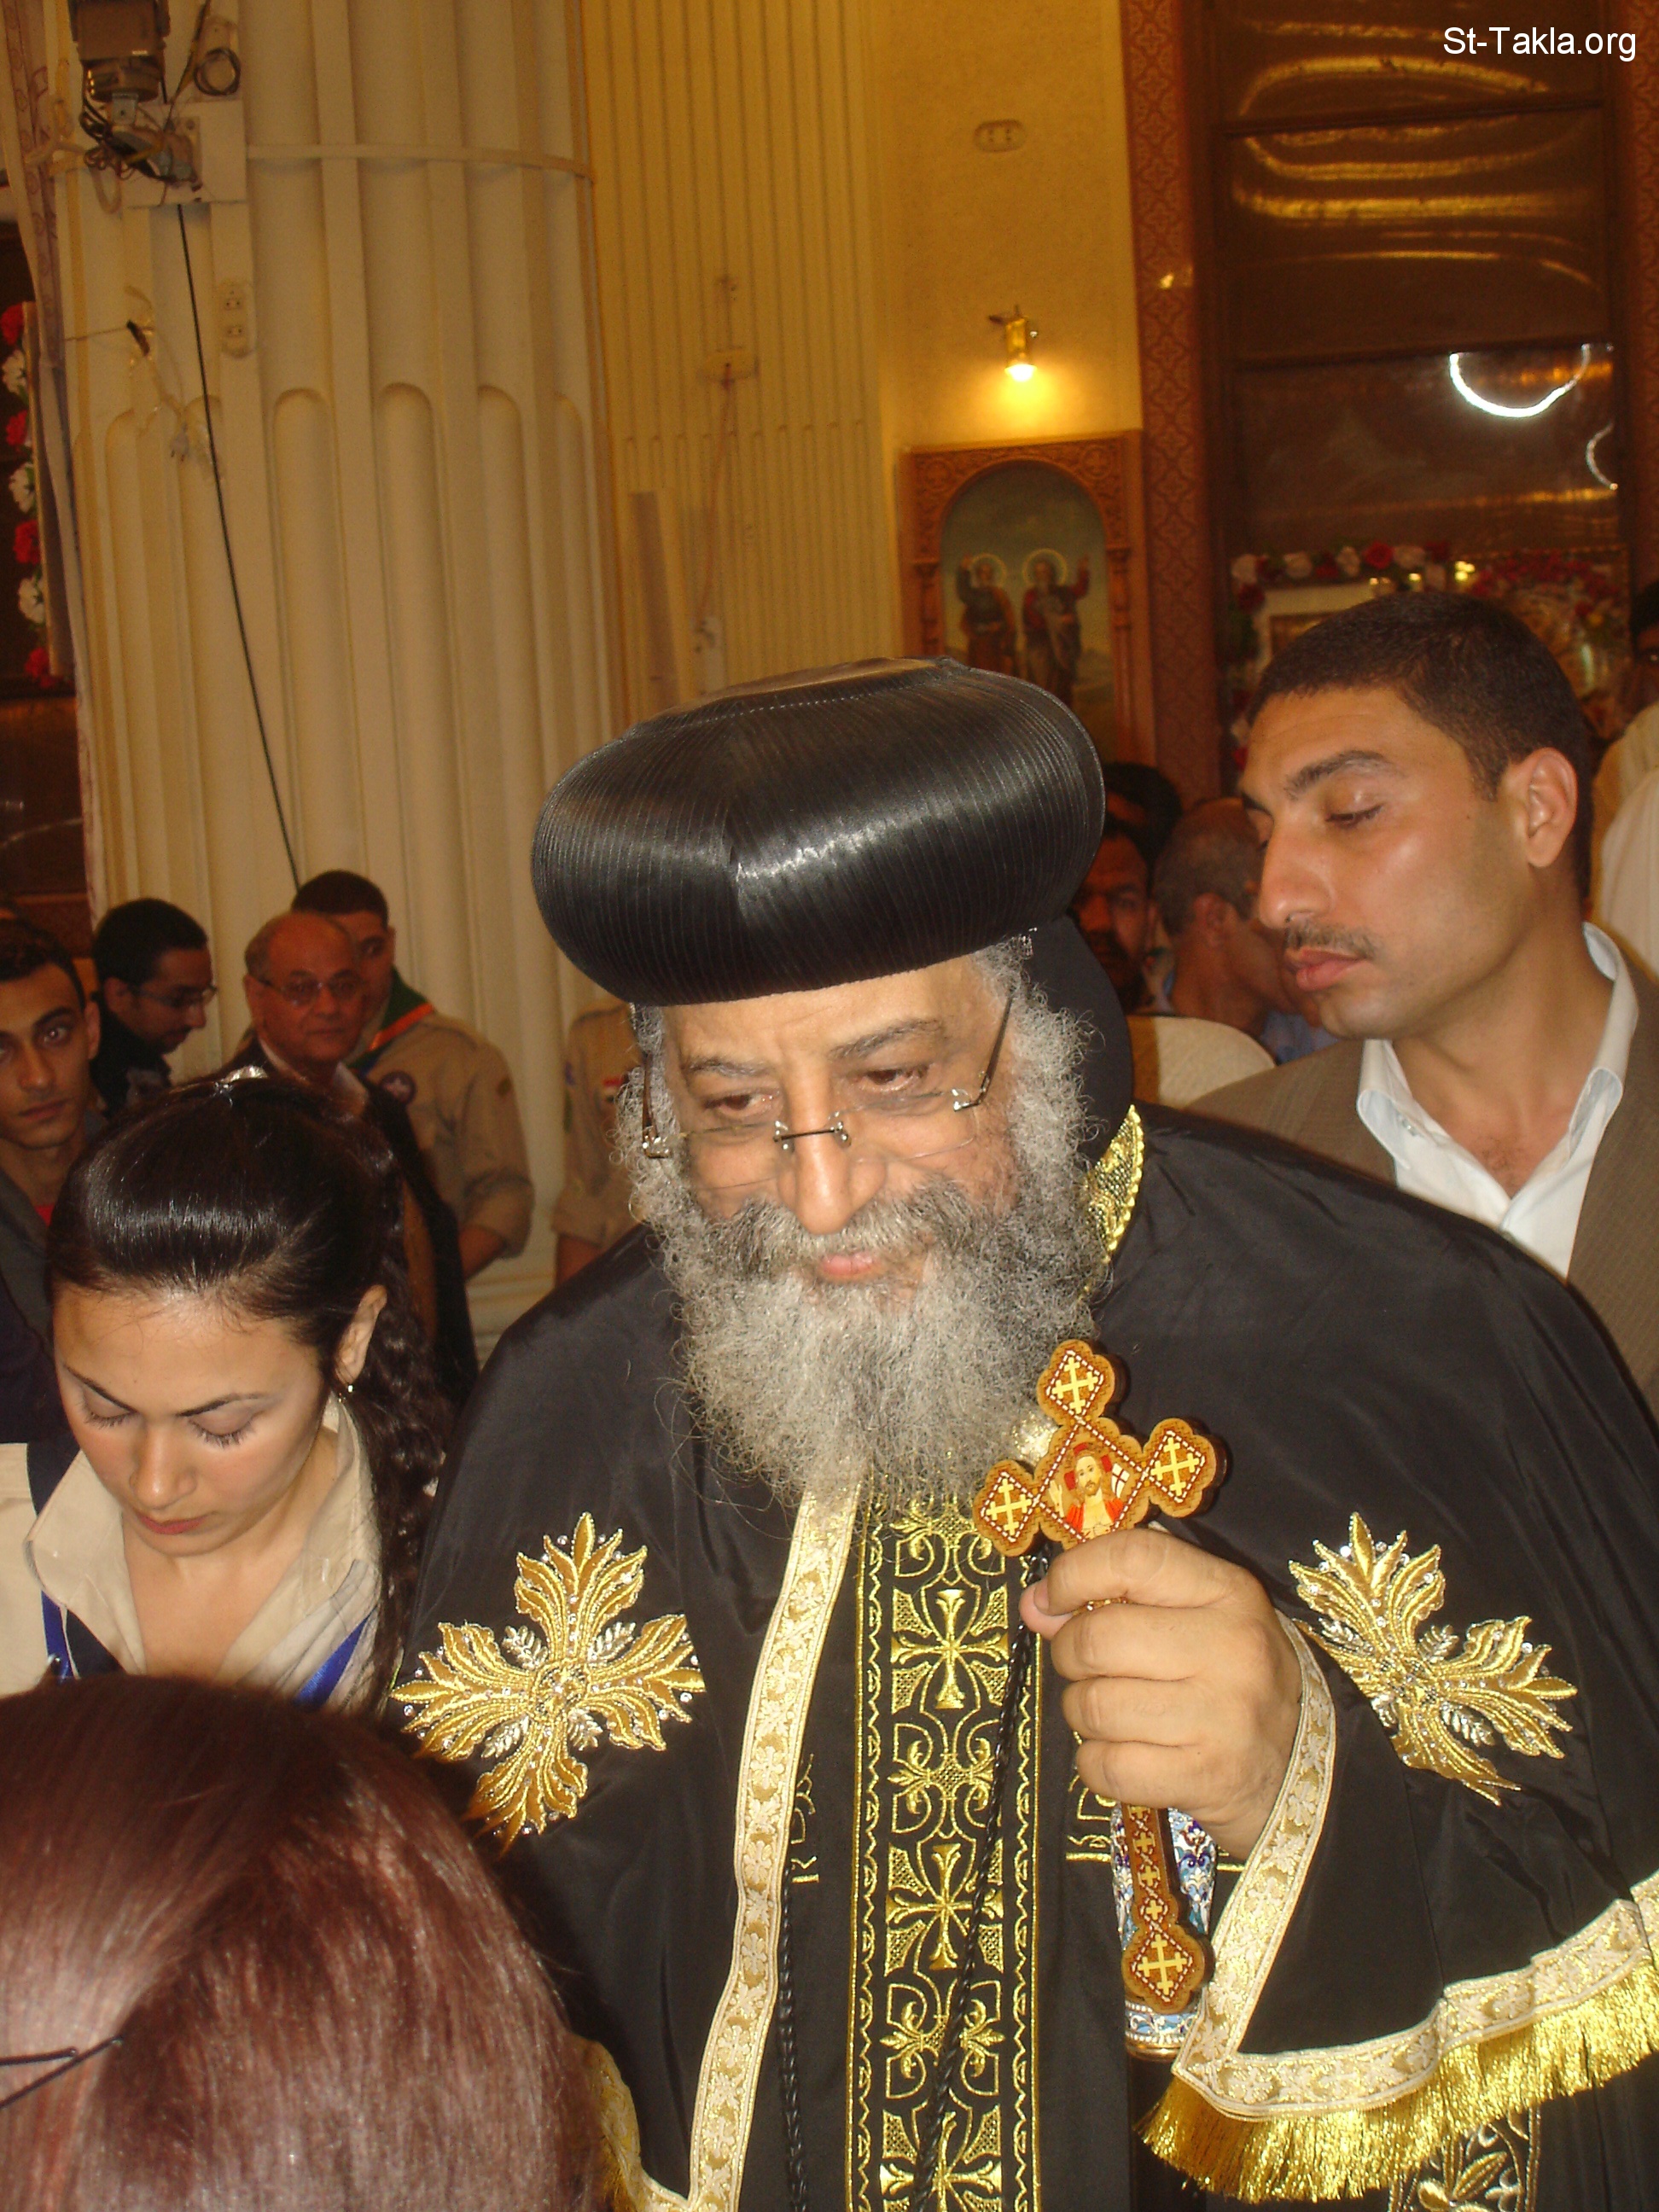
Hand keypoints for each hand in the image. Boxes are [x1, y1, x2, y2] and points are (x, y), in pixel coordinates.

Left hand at [1020, 1528, 1301, 1857]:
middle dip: (1070, 1656)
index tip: (1052, 1598)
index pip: (1133, 1558)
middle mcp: (1231, 1648)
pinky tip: (1123, 1754)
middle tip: (1086, 1668)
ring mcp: (1223, 1716)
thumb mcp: (1196, 1619)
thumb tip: (1036, 1606)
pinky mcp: (1207, 1778)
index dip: (1073, 1574)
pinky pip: (1106, 1766)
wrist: (1301, 1771)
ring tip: (1110, 1713)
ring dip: (1083, 1712)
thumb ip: (1119, 1600)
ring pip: (1095, 1705)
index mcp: (1229, 1592)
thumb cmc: (1231, 1680)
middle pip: (1098, 1639)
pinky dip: (1097, 1763)